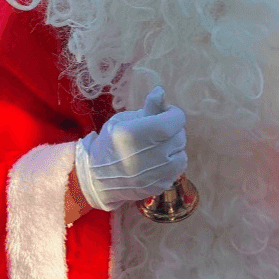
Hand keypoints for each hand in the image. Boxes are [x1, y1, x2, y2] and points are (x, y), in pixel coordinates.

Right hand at [74, 87, 187, 211]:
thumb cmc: (110, 144)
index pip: (175, 120)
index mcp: (136, 134)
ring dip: (173, 148)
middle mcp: (149, 155)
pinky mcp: (159, 186)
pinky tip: (156, 162)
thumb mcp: (122, 121)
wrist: (97, 178)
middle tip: (159, 131)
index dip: (174, 113)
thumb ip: (146, 108)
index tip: (166, 113)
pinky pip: (176, 171)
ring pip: (181, 154)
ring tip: (158, 147)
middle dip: (172, 130)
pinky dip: (170, 164)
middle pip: (179, 136)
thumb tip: (161, 92)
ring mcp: (155, 174)